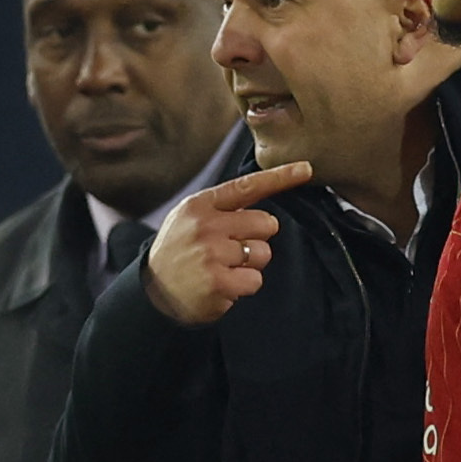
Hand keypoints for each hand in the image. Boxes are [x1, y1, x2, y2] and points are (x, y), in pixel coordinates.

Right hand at [144, 159, 313, 324]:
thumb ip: (221, 207)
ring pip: (263, 253)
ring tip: (224, 268)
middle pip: (265, 223)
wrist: (154, 292)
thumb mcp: (189, 218)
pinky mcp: (218, 282)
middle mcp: (205, 226)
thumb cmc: (179, 252)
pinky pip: (255, 280)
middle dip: (258, 238)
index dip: (280, 177)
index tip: (306, 169)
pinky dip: (244, 286)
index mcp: (200, 205)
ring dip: (251, 264)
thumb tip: (261, 195)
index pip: (247, 186)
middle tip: (234, 250)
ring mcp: (211, 254)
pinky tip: (224, 285)